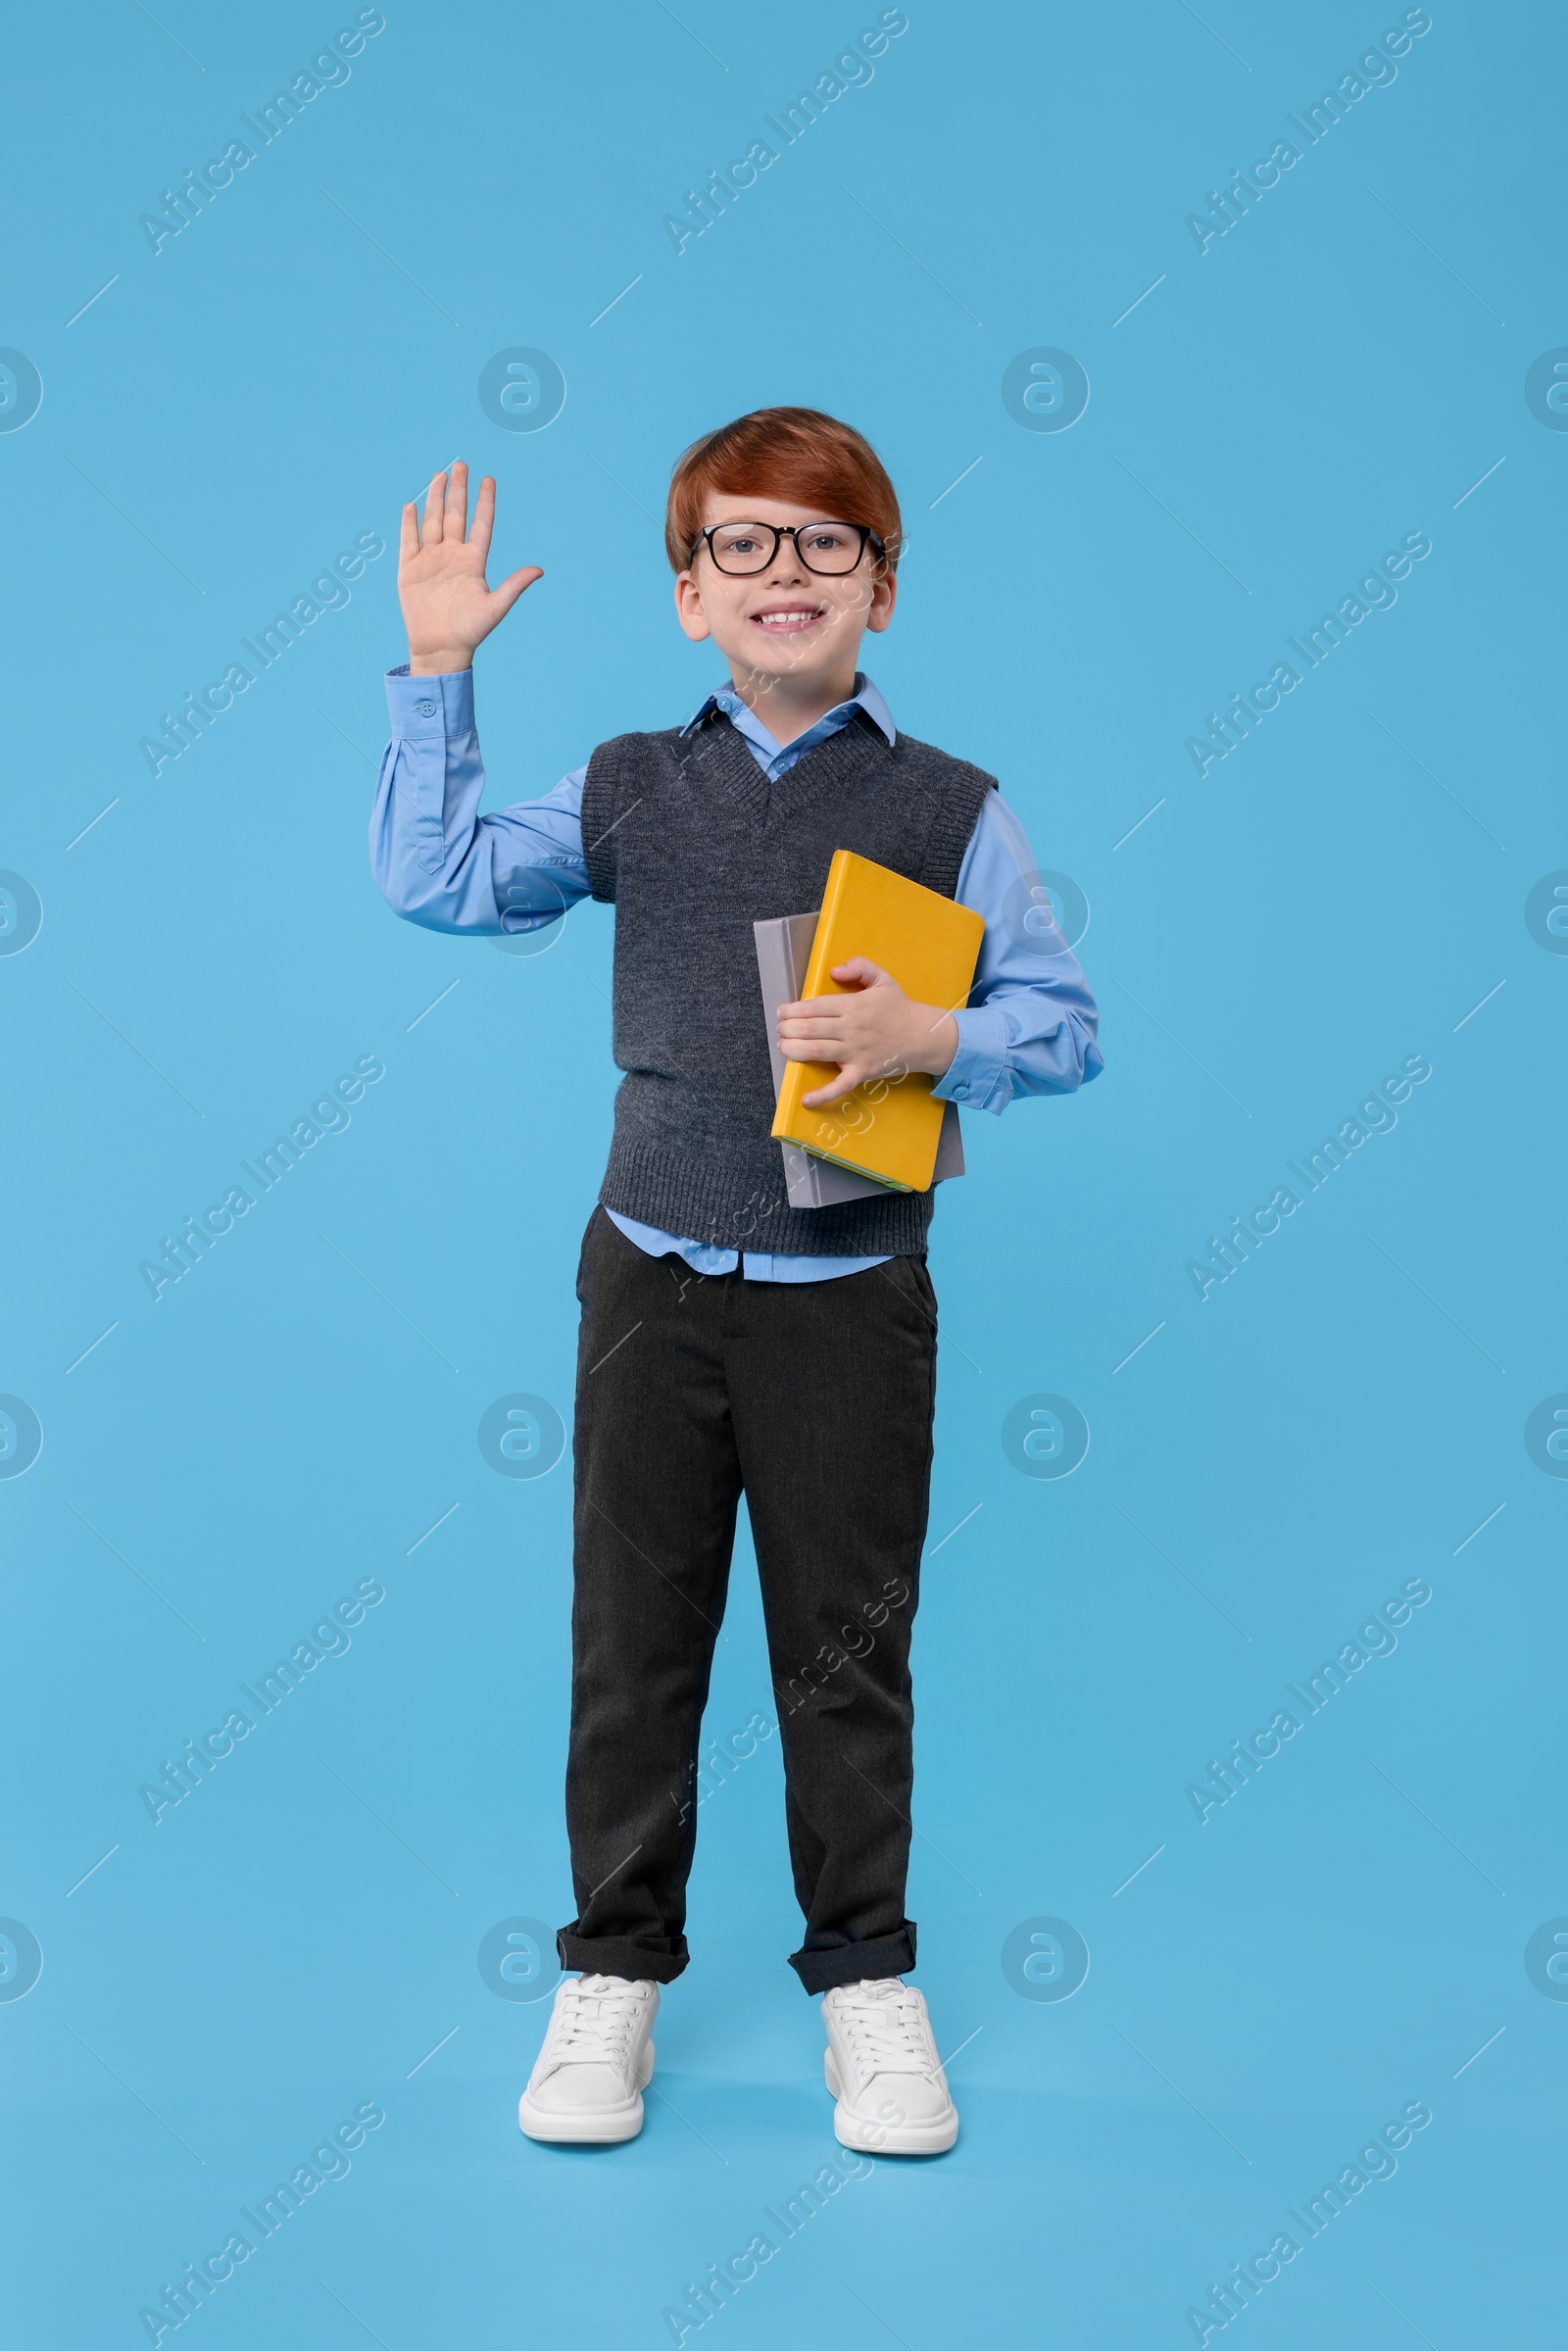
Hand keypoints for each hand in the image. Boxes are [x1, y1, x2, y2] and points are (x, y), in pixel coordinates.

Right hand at [399, 462, 541, 674]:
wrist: (441, 649)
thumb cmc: (470, 632)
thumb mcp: (495, 608)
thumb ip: (514, 586)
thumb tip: (539, 570)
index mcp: (474, 562)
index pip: (481, 524)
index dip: (485, 502)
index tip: (489, 479)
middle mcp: (453, 556)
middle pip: (456, 515)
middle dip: (458, 490)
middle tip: (461, 465)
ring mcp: (430, 560)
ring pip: (433, 521)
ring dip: (435, 498)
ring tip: (439, 476)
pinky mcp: (409, 569)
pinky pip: (408, 540)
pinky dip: (409, 523)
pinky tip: (411, 505)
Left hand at [776, 956, 958, 1106]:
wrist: (925, 1036)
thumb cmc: (900, 1007)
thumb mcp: (883, 978)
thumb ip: (859, 967)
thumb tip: (834, 971)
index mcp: (854, 1005)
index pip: (815, 1006)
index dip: (793, 1010)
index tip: (782, 1012)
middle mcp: (851, 1028)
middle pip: (810, 1028)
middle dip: (788, 1029)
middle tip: (780, 1029)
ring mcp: (856, 1052)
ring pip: (816, 1051)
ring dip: (793, 1050)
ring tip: (783, 1047)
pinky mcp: (862, 1072)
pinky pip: (840, 1086)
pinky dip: (822, 1095)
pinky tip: (806, 1099)